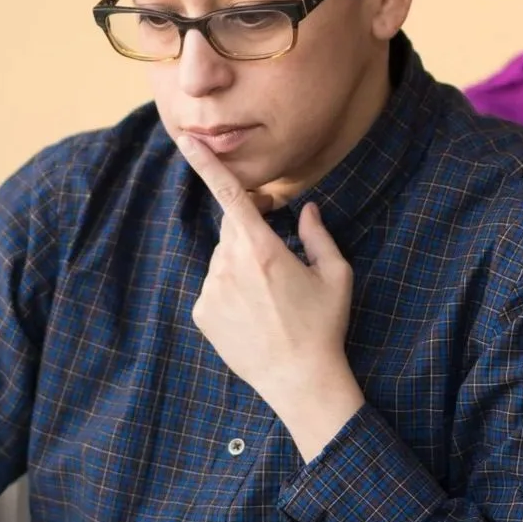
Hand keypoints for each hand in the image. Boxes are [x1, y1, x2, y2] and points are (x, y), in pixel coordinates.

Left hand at [177, 132, 364, 461]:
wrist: (300, 382)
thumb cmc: (323, 326)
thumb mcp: (336, 275)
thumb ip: (319, 236)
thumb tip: (307, 210)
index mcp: (263, 249)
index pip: (230, 194)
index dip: (206, 164)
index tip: (186, 140)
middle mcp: (230, 265)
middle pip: (233, 229)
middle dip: (252, 231)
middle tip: (279, 259)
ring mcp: (212, 290)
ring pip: (223, 259)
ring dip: (243, 265)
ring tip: (271, 301)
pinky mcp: (203, 313)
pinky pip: (214, 286)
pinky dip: (231, 291)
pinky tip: (255, 315)